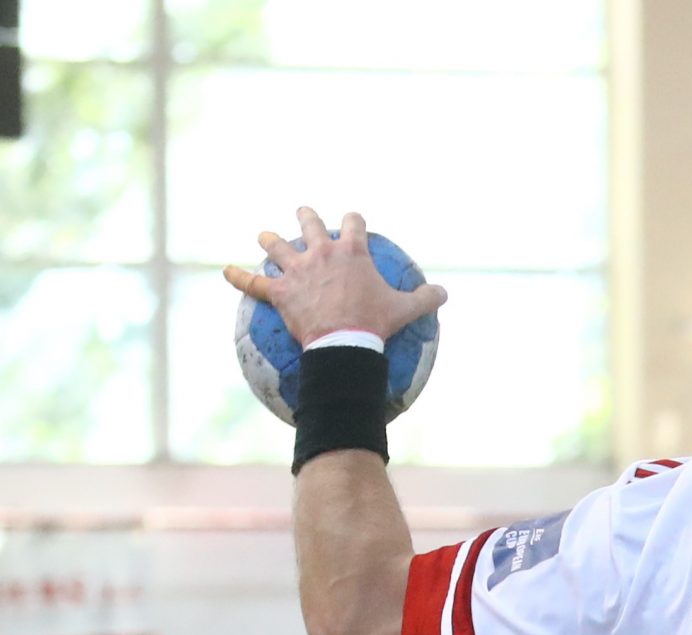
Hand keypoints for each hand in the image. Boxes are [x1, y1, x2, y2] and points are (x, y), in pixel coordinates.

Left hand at [221, 208, 445, 345]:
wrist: (346, 341)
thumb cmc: (376, 321)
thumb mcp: (407, 308)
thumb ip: (427, 297)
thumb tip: (445, 293)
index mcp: (352, 251)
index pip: (353, 223)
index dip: (353, 220)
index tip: (352, 221)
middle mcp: (321, 252)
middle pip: (307, 223)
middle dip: (304, 216)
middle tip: (303, 215)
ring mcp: (296, 269)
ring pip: (275, 246)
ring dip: (269, 241)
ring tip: (265, 238)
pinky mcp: (279, 291)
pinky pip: (252, 282)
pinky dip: (238, 277)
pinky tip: (225, 271)